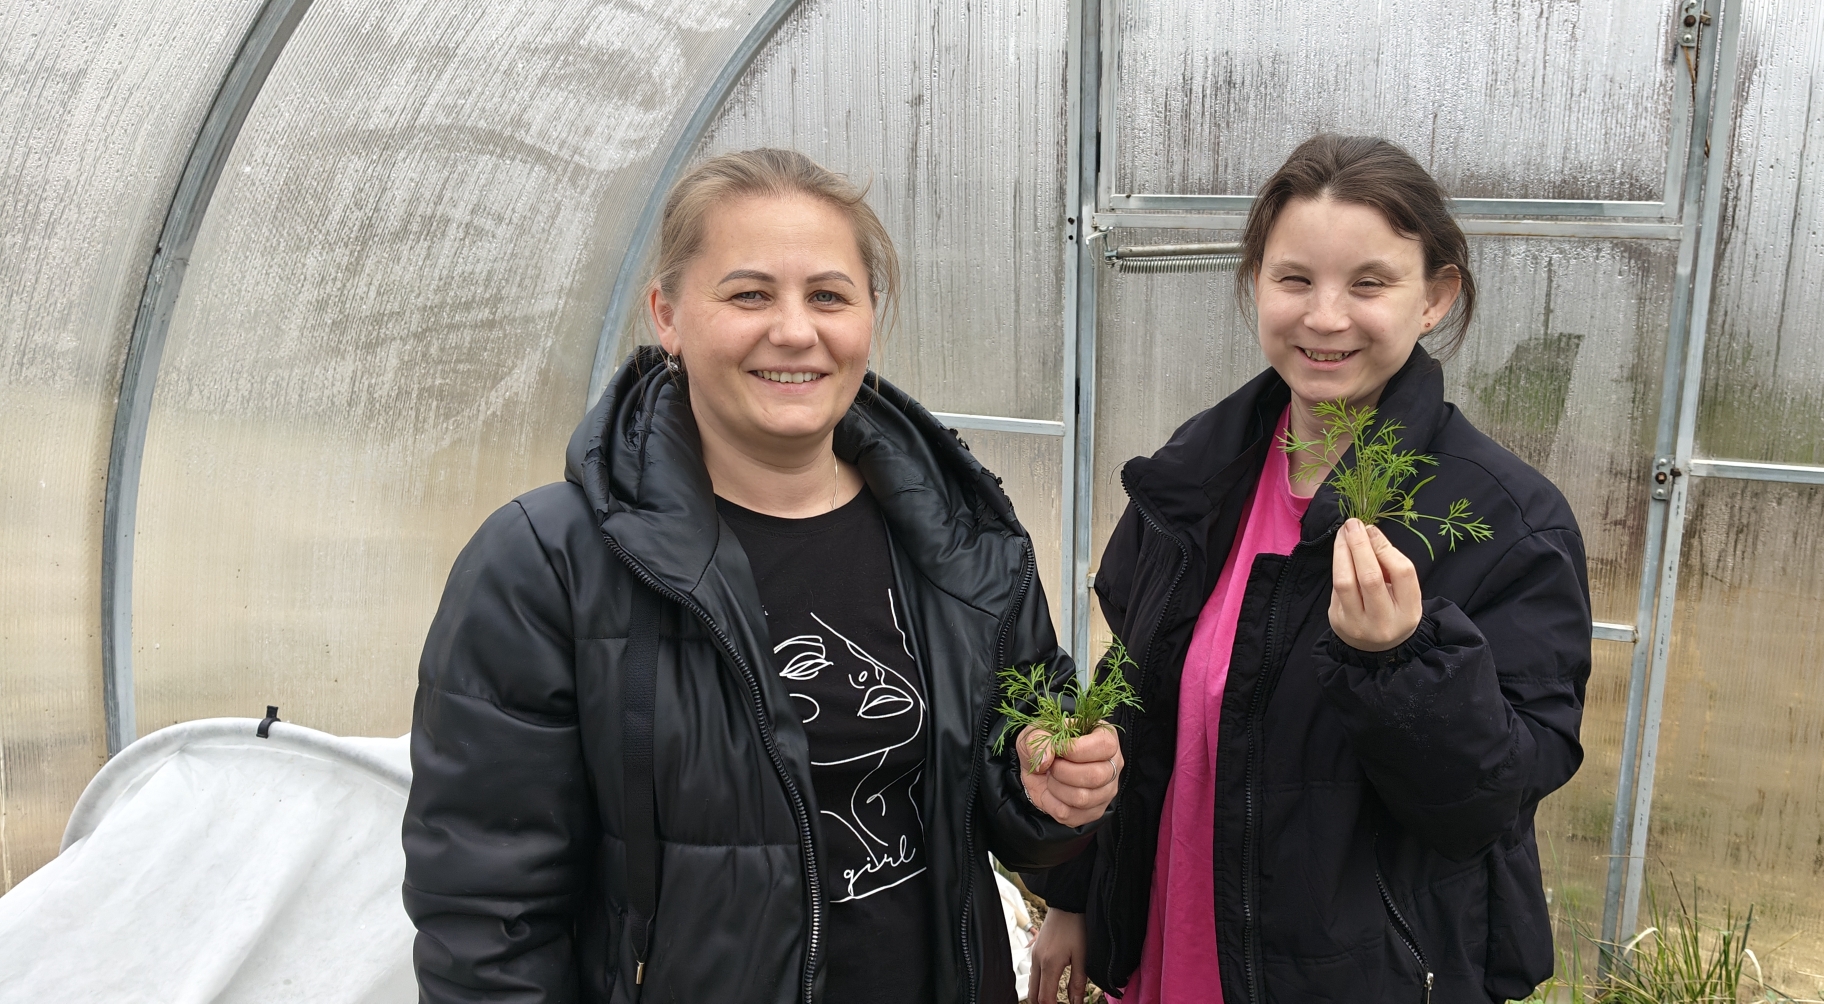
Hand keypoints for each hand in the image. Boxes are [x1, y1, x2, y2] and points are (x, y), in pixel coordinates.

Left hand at [1017, 724, 1121, 827]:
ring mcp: (1106, 791)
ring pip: (1083, 798)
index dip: (1076, 749)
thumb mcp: (1036, 730)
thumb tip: (1046, 759)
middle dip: (1062, 771)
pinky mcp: (1094, 812)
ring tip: (1051, 777)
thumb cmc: (1044, 744)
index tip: (1057, 748)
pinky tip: (1052, 792)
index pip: (1105, 746)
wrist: (1036, 768)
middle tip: (1051, 765)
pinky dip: (1052, 803)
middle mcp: (1112, 765)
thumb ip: (1040, 739)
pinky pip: (1071, 815)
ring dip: (1056, 787)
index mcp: (1106, 737)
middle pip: (1096, 776)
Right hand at [1028, 907, 1088, 1003]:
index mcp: (1049, 964)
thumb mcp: (1083, 957)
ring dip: (1040, 995)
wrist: (1067, 903)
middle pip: (1033, 994)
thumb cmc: (1076, 926)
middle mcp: (1037, 961)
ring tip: (1053, 1000)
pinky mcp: (1035, 950)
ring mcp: (1034, 955)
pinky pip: (1032, 973)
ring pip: (1031, 984)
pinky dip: (1038, 984)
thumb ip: (1078, 983)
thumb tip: (1075, 1002)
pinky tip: (1048, 985)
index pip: (1045, 998)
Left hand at [1329, 517, 1422, 651]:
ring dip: (1342, 552)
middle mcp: (1384, 621)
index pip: (1402, 573)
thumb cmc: (1394, 610)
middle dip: (1360, 546)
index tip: (1372, 529)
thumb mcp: (1404, 593)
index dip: (1385, 547)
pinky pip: (1335, 587)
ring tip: (1343, 533)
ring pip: (1346, 582)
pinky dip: (1338, 565)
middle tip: (1353, 524)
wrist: (1376, 647)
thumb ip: (1392, 567)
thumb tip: (1369, 533)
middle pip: (1370, 577)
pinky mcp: (1338, 621)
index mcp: (1409, 611)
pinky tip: (1340, 551)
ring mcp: (1358, 624)